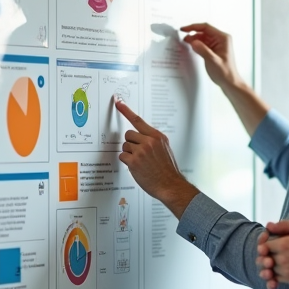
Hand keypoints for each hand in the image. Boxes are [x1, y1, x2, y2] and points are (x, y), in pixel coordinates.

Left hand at [115, 99, 198, 213]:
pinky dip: (127, 162)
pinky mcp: (134, 161)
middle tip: (138, 153)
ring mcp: (141, 151)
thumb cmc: (167, 170)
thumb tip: (141, 137)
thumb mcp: (165, 149)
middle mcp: (149, 141)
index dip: (126, 110)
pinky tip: (136, 167)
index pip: (138, 120)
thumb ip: (153, 141)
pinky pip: (122, 156)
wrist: (170, 185)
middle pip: (128, 134)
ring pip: (125, 146)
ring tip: (140, 162)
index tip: (118, 103)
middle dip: (131, 143)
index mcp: (157, 136)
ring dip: (129, 154)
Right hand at [180, 22, 242, 89]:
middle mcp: (221, 39)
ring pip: (202, 37)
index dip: (193, 27)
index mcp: (223, 38)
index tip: (184, 29)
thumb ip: (202, 50)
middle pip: (204, 32)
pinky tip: (192, 47)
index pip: (206, 27)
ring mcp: (217, 44)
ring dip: (194, 39)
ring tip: (186, 43)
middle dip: (193, 34)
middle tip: (184, 38)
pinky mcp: (213, 50)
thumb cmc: (225, 72)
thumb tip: (193, 41)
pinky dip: (197, 45)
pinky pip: (203, 44)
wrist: (229, 82)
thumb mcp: (213, 60)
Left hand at [259, 217, 288, 285]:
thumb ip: (286, 225)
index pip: (264, 244)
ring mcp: (287, 271)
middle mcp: (282, 258)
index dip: (265, 241)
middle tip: (273, 251)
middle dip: (266, 254)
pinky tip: (282, 270)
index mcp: (284, 244)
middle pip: (265, 257)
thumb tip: (269, 226)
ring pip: (269, 269)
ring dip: (270, 265)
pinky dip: (274, 276)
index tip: (272, 240)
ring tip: (276, 261)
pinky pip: (276, 279)